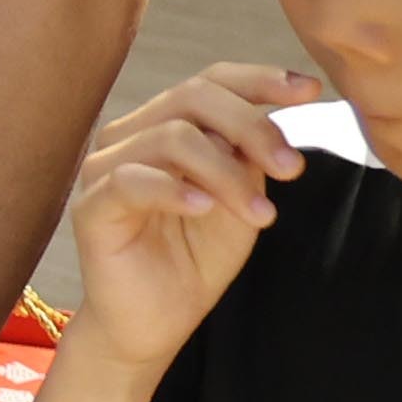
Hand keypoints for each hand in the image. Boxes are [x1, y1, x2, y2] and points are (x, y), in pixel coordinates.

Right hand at [64, 64, 323, 378]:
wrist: (156, 322)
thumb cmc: (195, 259)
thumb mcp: (240, 197)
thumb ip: (248, 155)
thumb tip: (275, 115)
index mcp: (165, 126)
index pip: (210, 81)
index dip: (260, 80)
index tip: (309, 92)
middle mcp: (130, 136)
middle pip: (192, 98)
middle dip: (251, 127)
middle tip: (291, 169)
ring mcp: (105, 168)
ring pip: (170, 137)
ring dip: (226, 173)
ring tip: (261, 217)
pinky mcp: (91, 207)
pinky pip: (132, 180)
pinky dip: (176, 190)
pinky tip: (205, 209)